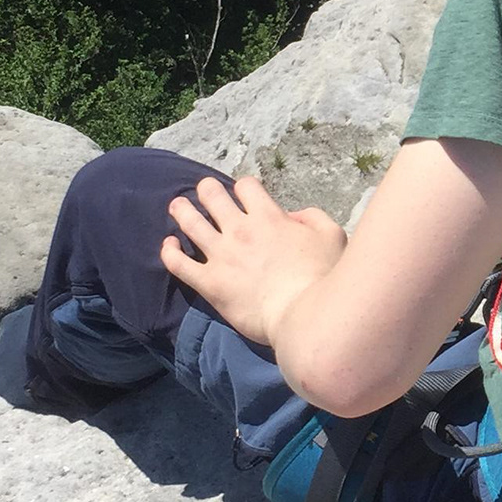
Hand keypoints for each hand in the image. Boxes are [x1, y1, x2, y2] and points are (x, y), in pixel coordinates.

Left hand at [160, 175, 348, 346]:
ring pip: (190, 222)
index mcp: (268, 216)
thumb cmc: (323, 276)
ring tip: (177, 205)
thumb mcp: (332, 235)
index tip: (245, 194)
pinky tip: (169, 245)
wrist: (305, 315)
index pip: (246, 186)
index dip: (245, 187)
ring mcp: (222, 255)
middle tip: (206, 192)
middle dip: (207, 189)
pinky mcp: (209, 282)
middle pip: (212, 195)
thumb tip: (293, 215)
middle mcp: (240, 230)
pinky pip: (179, 263)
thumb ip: (312, 217)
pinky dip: (169, 252)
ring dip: (182, 210)